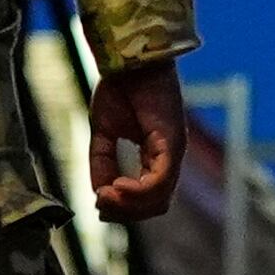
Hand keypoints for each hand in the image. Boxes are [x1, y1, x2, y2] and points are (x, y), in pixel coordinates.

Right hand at [94, 56, 188, 225]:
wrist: (128, 61)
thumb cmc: (120, 89)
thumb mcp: (104, 133)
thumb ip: (102, 163)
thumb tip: (99, 193)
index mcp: (157, 156)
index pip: (148, 198)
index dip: (125, 208)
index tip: (100, 203)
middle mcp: (170, 158)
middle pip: (155, 206)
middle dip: (126, 213)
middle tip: (101, 205)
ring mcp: (174, 152)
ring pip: (159, 198)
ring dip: (130, 205)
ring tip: (106, 196)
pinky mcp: (173, 143)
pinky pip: (160, 179)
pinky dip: (138, 190)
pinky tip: (117, 186)